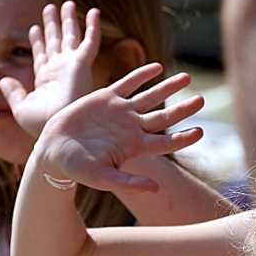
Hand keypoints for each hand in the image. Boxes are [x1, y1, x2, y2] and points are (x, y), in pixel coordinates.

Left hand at [0, 1, 102, 140]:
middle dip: (52, 25)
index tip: (34, 29)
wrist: (58, 128)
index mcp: (45, 79)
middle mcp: (59, 70)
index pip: (41, 55)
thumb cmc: (40, 125)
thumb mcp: (20, 108)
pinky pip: (90, 41)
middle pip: (55, 42)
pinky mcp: (82, 64)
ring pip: (70, 36)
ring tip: (66, 4)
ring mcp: (71, 66)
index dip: (38, 41)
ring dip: (68, 20)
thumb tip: (3, 79)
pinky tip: (94, 11)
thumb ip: (12, 92)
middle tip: (49, 8)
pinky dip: (92, 26)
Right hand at [33, 63, 202, 195]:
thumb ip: (128, 182)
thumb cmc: (77, 169)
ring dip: (168, 87)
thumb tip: (155, 188)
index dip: (184, 138)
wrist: (53, 150)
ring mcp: (120, 112)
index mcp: (134, 147)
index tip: (200, 132)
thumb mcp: (102, 178)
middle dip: (184, 109)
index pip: (166, 142)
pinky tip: (157, 67)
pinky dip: (142, 75)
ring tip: (187, 78)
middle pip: (165, 117)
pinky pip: (128, 83)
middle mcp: (131, 128)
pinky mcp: (106, 98)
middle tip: (202, 99)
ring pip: (150, 97)